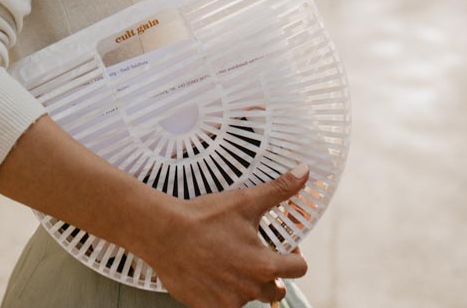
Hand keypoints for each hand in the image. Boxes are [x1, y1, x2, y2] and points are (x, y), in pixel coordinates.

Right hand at [139, 164, 310, 307]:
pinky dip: (222, 293)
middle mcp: (250, 288)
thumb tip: (303, 172)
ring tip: (229, 263)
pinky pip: (225, 305)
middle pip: (276, 290)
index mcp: (264, 265)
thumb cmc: (204, 218)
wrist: (163, 234)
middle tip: (253, 257)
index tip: (283, 249)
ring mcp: (229, 302)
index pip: (299, 270)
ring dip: (245, 284)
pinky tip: (212, 274)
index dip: (294, 257)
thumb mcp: (245, 201)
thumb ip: (279, 190)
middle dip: (269, 275)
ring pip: (249, 297)